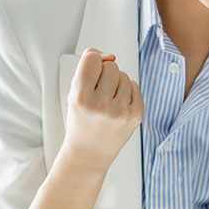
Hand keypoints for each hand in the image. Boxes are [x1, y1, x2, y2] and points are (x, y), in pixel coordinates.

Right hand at [59, 48, 143, 174]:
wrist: (90, 152)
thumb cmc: (81, 120)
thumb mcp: (73, 93)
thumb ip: (87, 69)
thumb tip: (110, 56)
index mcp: (80, 98)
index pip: (92, 59)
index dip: (93, 61)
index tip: (92, 68)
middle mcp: (101, 105)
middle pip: (111, 66)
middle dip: (105, 74)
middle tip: (98, 91)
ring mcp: (120, 111)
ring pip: (124, 75)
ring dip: (117, 83)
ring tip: (108, 99)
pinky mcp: (135, 116)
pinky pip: (135, 86)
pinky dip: (128, 91)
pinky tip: (118, 103)